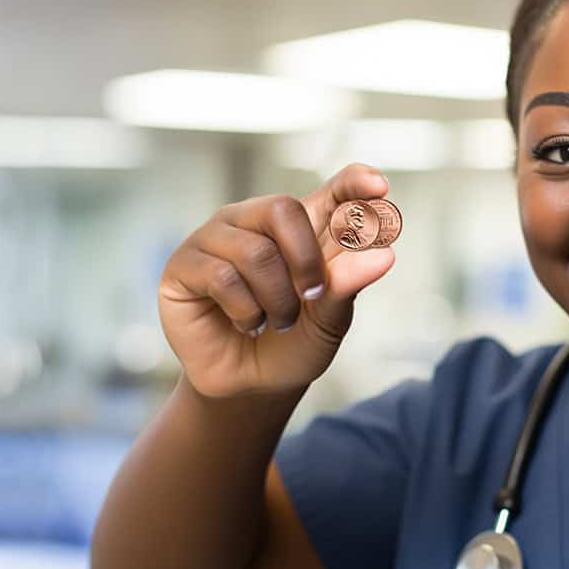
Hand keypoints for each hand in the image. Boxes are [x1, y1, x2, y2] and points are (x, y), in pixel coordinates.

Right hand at [158, 164, 394, 398]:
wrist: (251, 386)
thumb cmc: (293, 344)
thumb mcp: (330, 320)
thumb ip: (349, 285)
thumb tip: (384, 255)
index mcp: (303, 226)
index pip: (332, 190)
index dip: (354, 182)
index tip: (379, 188)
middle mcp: (257, 221)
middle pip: (283, 208)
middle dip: (305, 260)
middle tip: (311, 296)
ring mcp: (217, 238)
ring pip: (254, 251)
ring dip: (276, 300)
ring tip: (276, 322)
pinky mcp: (184, 264)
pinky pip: (221, 276)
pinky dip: (245, 311)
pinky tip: (247, 324)